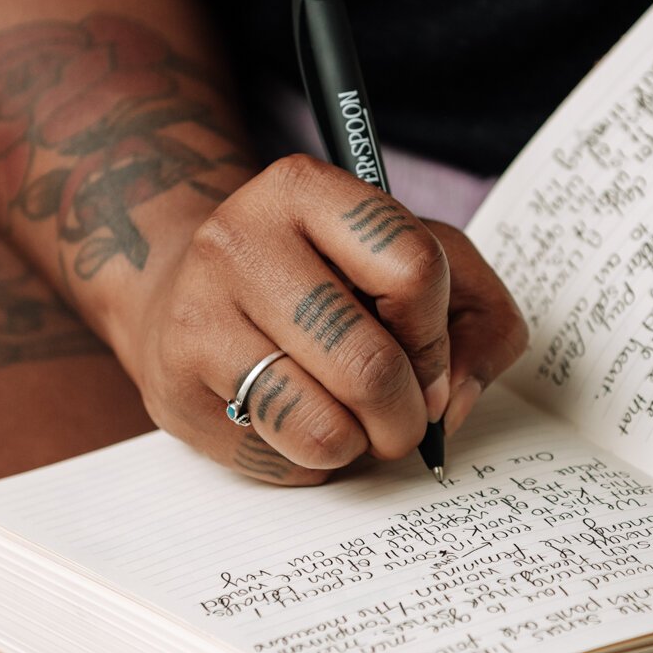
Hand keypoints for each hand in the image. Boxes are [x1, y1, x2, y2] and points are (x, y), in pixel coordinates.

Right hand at [126, 153, 527, 483]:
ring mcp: (196, 318)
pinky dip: (310, 461)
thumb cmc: (323, 278)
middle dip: (407, 416)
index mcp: (305, 190)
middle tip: (404, 419)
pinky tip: (295, 422)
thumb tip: (451, 400)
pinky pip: (278, 462)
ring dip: (358, 445)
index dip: (437, 337)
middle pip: (370, 365)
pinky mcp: (174, 390)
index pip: (414, 271)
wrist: (182, 289)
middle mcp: (239, 243)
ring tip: (350, 421)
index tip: (428, 359)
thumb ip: (478, 317)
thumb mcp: (417, 257)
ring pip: (322, 429)